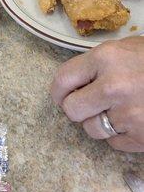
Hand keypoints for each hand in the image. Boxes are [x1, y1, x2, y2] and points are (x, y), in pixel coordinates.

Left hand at [51, 37, 143, 151]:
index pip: (63, 79)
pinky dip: (119, 135)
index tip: (60, 96)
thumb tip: (73, 82)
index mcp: (105, 58)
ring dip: (98, 122)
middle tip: (87, 104)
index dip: (57, 91)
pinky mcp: (141, 137)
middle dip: (76, 108)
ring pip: (91, 129)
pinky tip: (132, 119)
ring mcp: (128, 114)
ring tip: (114, 110)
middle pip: (72, 110)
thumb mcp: (124, 48)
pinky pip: (114, 143)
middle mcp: (113, 86)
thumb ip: (96, 63)